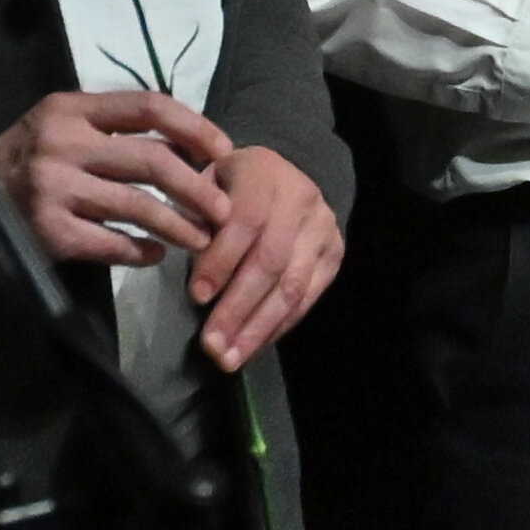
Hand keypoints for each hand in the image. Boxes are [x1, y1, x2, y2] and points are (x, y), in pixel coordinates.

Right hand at [0, 88, 235, 270]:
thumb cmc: (30, 159)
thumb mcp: (63, 125)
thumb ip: (114, 127)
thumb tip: (191, 143)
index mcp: (71, 108)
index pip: (148, 107)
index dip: (195, 127)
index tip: (223, 151)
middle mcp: (63, 144)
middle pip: (153, 161)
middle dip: (198, 188)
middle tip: (224, 210)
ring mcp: (54, 189)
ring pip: (139, 206)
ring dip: (180, 226)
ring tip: (201, 239)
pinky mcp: (50, 232)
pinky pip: (112, 244)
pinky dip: (142, 252)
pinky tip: (156, 255)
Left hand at [191, 143, 346, 366]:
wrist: (279, 178)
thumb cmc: (228, 188)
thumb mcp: (205, 187)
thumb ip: (196, 218)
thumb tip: (194, 270)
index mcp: (264, 172)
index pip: (246, 220)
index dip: (221, 261)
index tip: (195, 297)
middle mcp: (302, 198)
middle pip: (271, 261)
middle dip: (237, 308)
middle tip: (211, 345)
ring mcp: (324, 229)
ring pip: (292, 286)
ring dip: (258, 328)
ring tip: (229, 358)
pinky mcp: (334, 255)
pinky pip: (307, 299)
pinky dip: (277, 327)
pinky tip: (252, 346)